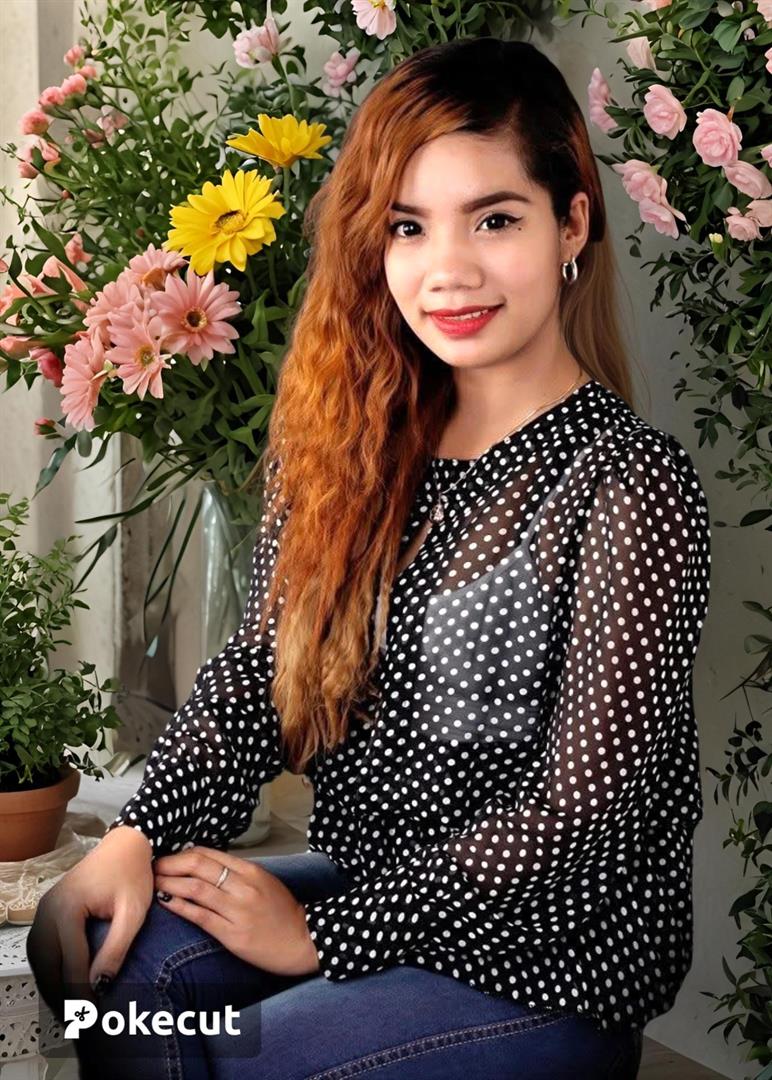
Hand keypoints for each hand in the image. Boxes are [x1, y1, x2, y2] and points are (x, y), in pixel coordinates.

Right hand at [27, 825, 153, 1020]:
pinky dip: (48, 969)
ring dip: (50, 984)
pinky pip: (41, 947)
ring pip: (39, 959)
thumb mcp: (133, 911)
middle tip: (76, 1021)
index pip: (71, 962)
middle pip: (47, 964)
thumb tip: (100, 985)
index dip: (81, 992)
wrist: (125, 844)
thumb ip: (117, 947)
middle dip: (60, 995)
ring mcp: (44, 908)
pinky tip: (61, 984)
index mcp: (68, 908)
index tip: (92, 1014)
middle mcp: (48, 909)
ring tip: (68, 1009)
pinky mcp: (47, 910)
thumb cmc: (132, 873)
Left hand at [153, 846, 319, 976]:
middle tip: (153, 865)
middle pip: (199, 866)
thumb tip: (205, 866)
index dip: (184, 853)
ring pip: (196, 889)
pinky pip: (200, 916)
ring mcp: (237, 910)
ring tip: (154, 882)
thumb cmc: (282, 911)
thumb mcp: (263, 882)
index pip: (210, 854)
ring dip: (170, 883)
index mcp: (251, 870)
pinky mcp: (232, 934)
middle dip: (171, 864)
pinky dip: (180, 907)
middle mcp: (243, 886)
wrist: (302, 940)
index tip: (168, 856)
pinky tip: (166, 902)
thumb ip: (237, 873)